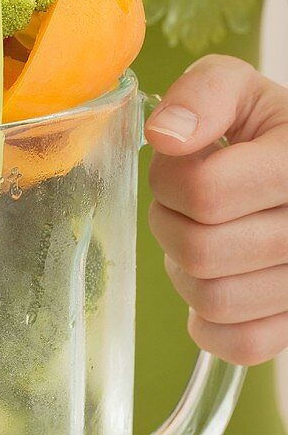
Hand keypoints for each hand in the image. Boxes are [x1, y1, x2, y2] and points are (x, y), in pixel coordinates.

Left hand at [146, 54, 287, 366]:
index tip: (181, 165)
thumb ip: (202, 94)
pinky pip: (241, 344)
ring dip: (187, 271)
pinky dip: (211, 321)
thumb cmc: (269, 131)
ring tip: (204, 238)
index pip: (204, 192)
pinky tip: (217, 279)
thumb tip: (165, 136)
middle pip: (201, 250)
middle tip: (186, 205)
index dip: (170, 180)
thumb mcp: (241, 90)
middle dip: (172, 224)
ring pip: (215, 301)